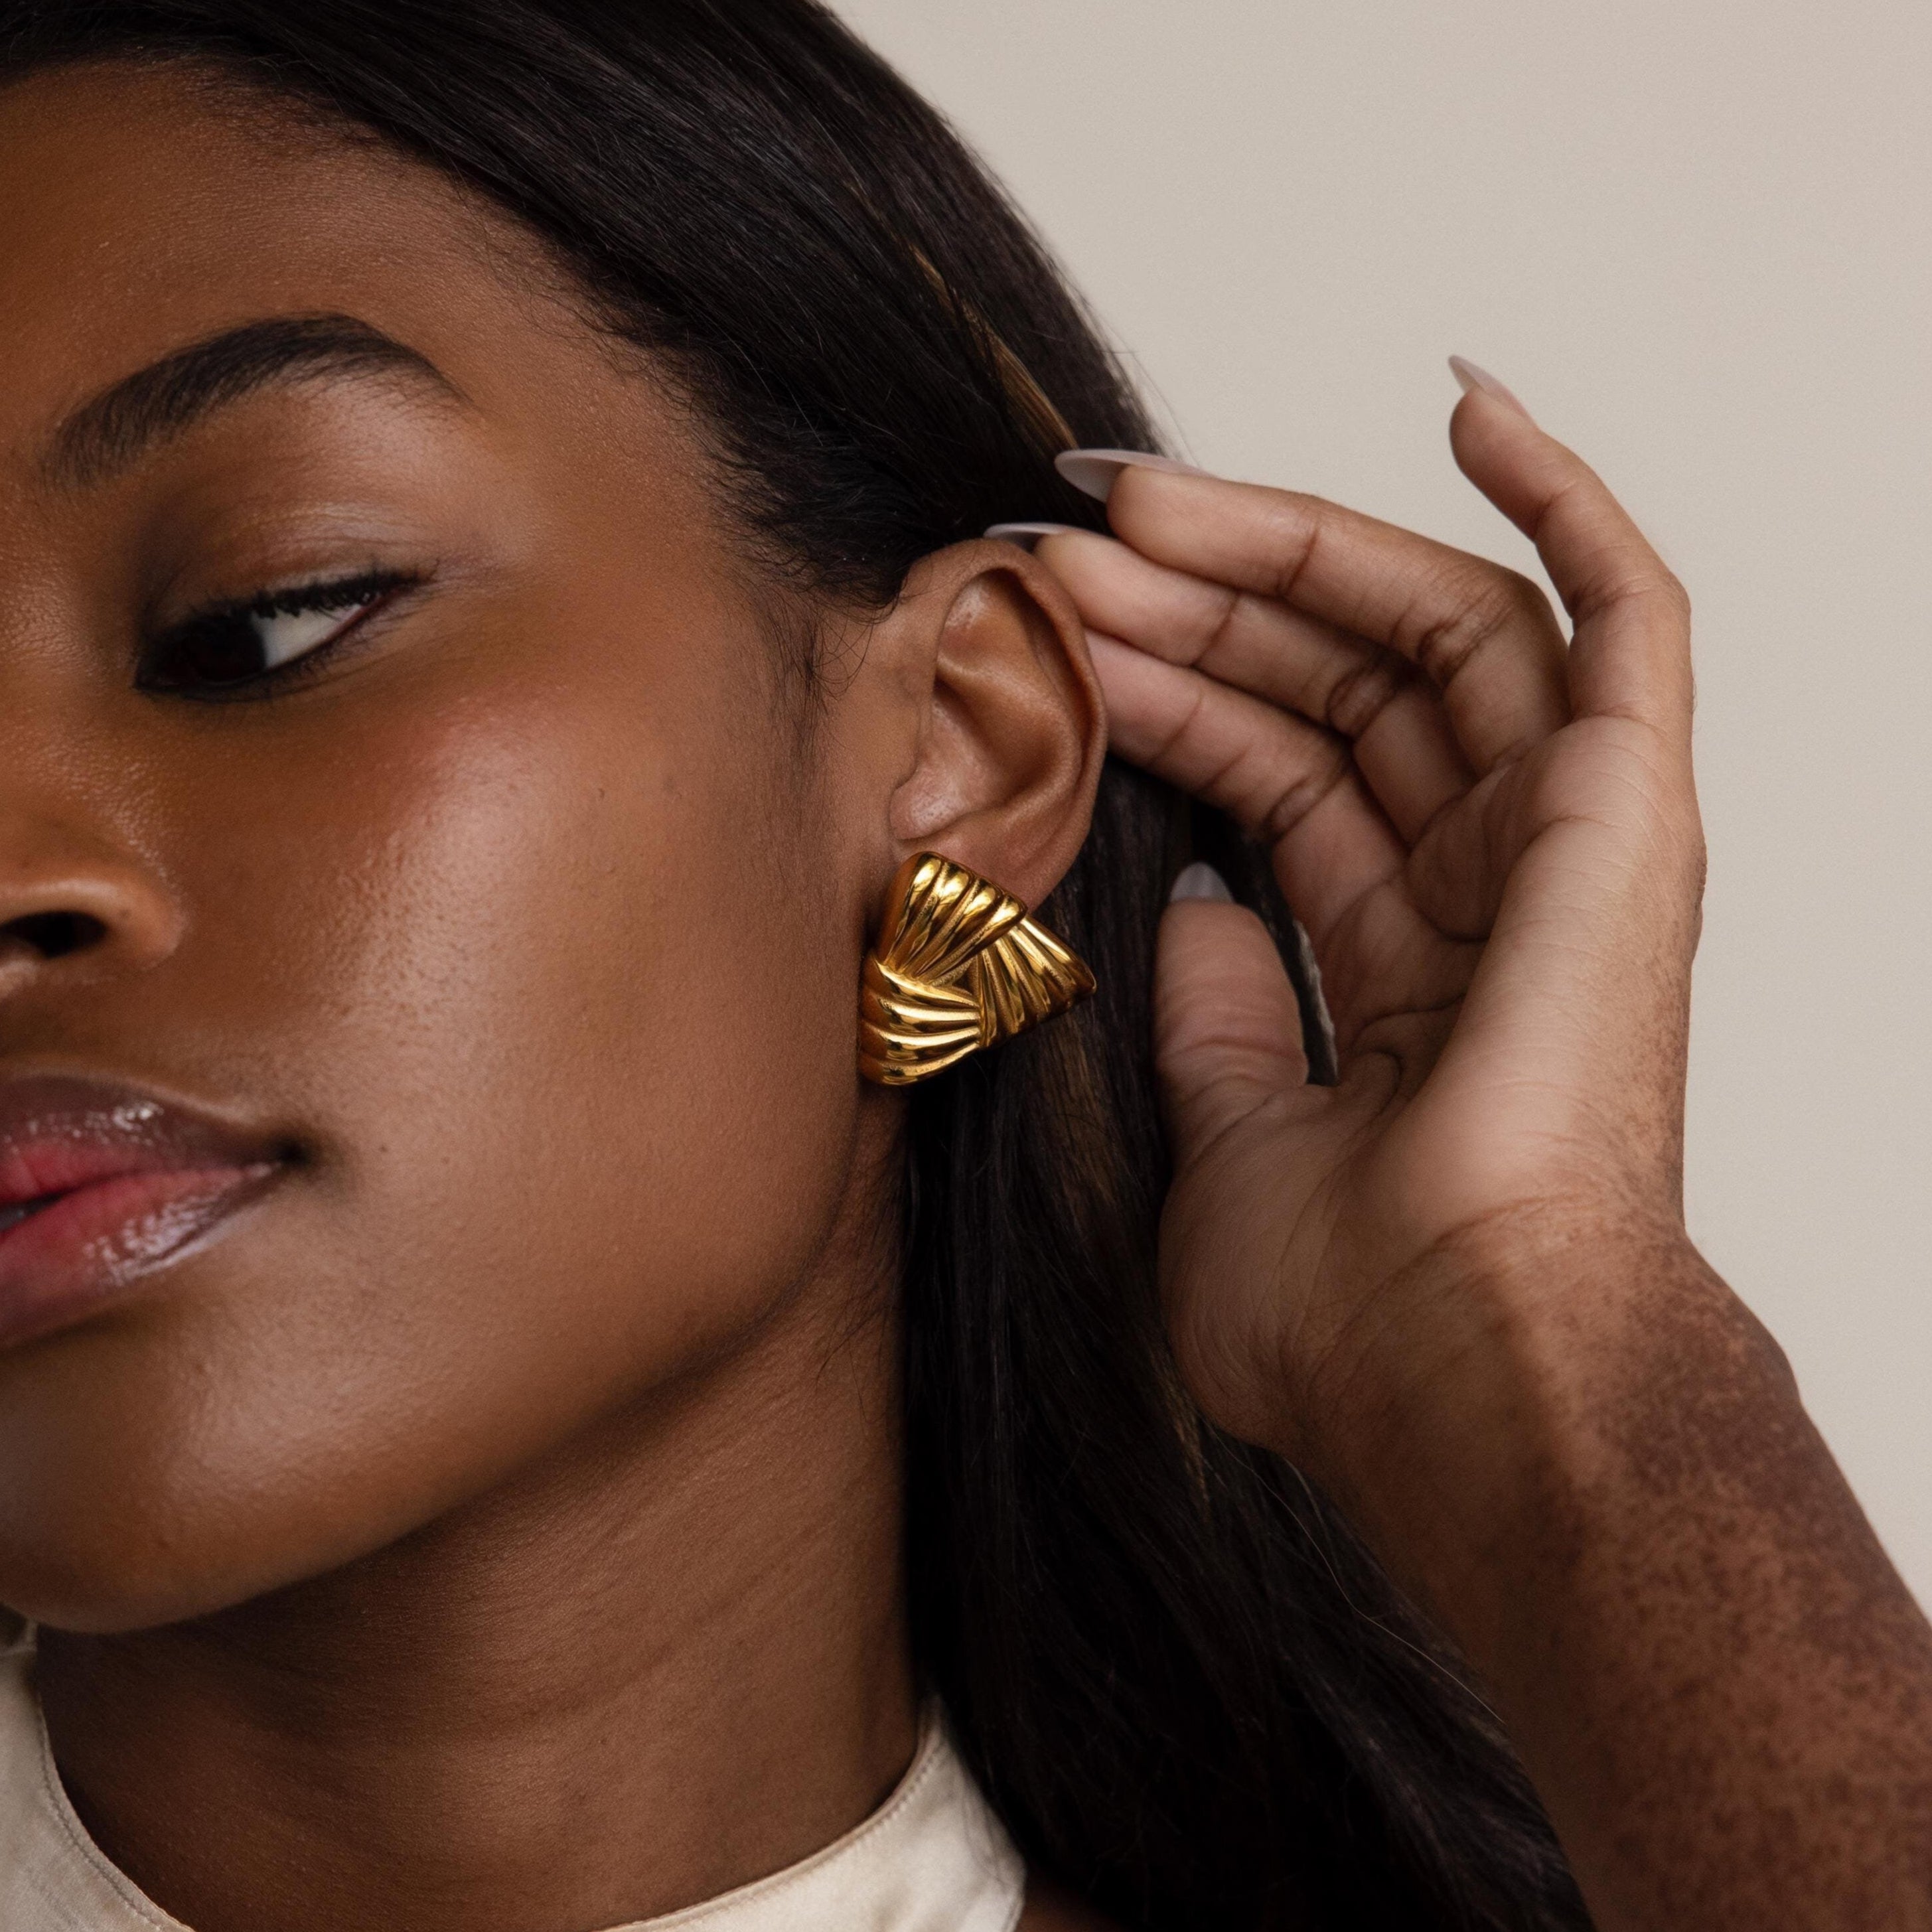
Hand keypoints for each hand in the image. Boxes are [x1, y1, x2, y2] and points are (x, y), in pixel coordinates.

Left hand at [1035, 375, 1704, 1507]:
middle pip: (1334, 686)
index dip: (1163, 683)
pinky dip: (1563, 504)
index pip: (1277, 769)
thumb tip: (1201, 898)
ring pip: (1424, 633)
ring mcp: (1561, 845)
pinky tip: (1472, 406)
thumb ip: (1215, 1017)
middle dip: (1191, 602)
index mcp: (1403, 966)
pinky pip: (1624, 618)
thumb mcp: (1224, 1145)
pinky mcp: (1628, 812)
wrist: (1457, 1378)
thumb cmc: (1352, 1317)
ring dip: (1283, 553)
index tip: (1040, 623)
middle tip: (1059, 538)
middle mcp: (1487, 891)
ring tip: (1137, 500)